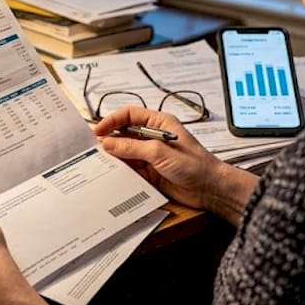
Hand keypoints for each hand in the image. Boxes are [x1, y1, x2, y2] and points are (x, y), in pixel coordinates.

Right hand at [94, 106, 230, 210]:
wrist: (210, 189)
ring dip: (115, 157)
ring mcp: (152, 155)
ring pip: (126, 152)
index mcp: (159, 123)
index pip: (130, 115)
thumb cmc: (194, 164)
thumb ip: (132, 147)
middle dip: (110, 140)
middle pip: (125, 133)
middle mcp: (154, 137)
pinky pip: (131, 169)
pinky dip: (122, 171)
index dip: (112, 120)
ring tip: (100, 163)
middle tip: (94, 149)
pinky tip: (113, 174)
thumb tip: (109, 143)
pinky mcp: (151, 171)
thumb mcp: (160, 152)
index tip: (98, 130)